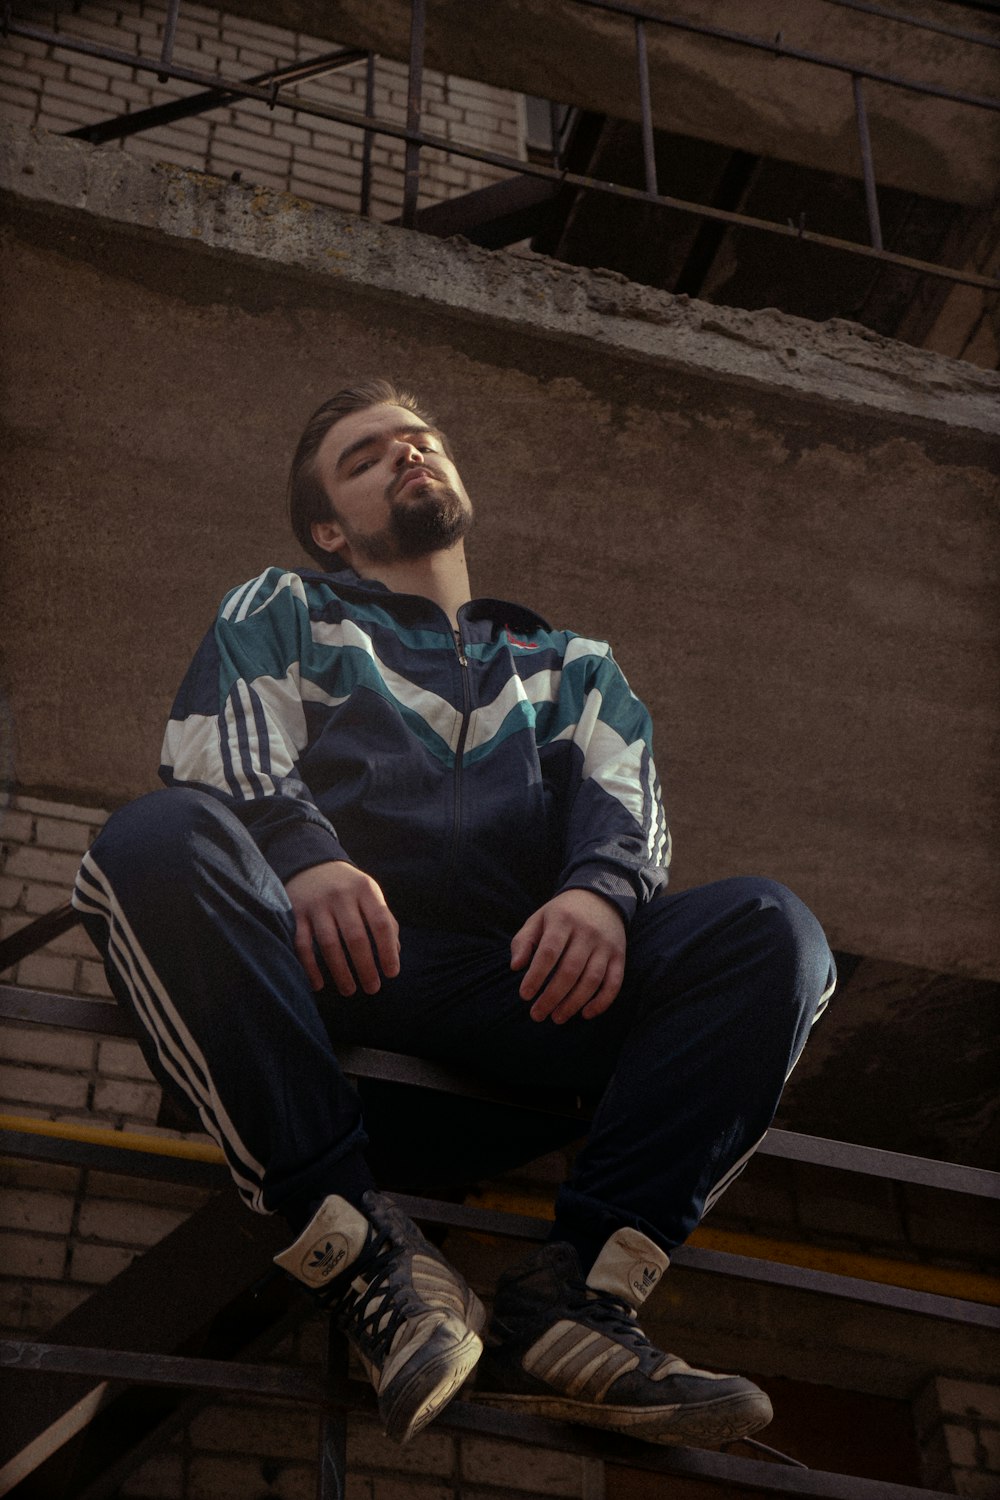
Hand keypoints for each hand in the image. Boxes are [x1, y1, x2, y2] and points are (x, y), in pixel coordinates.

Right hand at [285, 861, 399, 995]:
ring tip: (350, 991)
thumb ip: (384, 919)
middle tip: (373, 989)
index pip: (380, 922)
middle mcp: (341, 895)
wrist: (311, 864)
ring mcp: (316, 904)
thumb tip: (395, 952)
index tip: (392, 973)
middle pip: (355, 936)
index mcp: (364, 889)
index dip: (388, 950)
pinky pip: (302, 944)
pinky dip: (310, 967)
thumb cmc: (349, 887)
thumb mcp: (370, 894)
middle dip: (365, 966)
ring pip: (329, 943)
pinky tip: (319, 985)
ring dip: (340, 971)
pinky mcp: (295, 913)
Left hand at [510, 889, 625, 1024]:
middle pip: (570, 970)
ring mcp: (605, 945)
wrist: (601, 897)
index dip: (536, 976)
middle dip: (552, 996)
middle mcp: (587, 932)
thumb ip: (523, 941)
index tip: (525, 995)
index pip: (549, 952)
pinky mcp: (620, 955)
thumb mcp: (539, 918)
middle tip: (537, 1015)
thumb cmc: (562, 913)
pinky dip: (602, 1002)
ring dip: (574, 1003)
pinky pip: (614, 982)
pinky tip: (586, 1014)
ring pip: (591, 979)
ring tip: (557, 1018)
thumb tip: (515, 967)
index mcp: (563, 920)